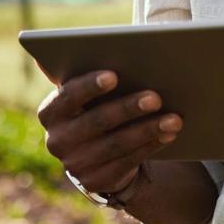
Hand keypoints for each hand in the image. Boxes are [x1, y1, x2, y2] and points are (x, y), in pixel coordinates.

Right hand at [36, 70, 184, 194]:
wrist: (93, 155)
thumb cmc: (93, 109)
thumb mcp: (85, 96)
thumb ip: (86, 74)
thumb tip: (101, 43)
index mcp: (50, 112)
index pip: (67, 97)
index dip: (89, 86)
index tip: (114, 75)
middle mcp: (56, 140)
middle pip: (97, 121)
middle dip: (128, 108)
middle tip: (156, 97)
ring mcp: (75, 164)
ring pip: (117, 143)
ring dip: (148, 129)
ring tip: (174, 118)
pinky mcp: (95, 181)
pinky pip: (127, 161)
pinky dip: (151, 145)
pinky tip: (169, 134)